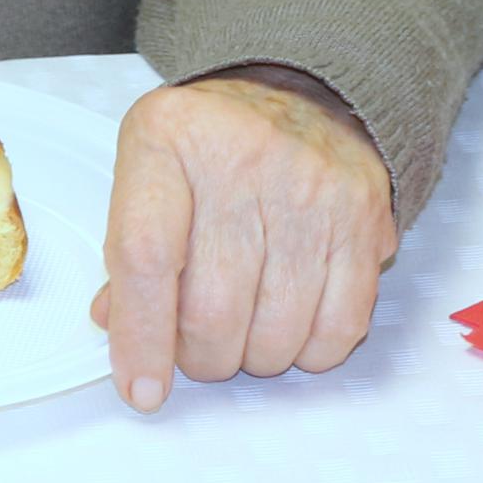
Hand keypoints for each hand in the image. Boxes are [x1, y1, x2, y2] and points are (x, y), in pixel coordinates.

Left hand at [89, 66, 394, 414]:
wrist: (305, 93)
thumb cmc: (214, 145)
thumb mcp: (149, 169)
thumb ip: (128, 248)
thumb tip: (118, 328)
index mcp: (168, 140)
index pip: (147, 256)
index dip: (142, 338)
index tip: (142, 389)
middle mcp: (242, 157)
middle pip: (213, 309)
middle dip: (200, 356)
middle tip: (199, 345)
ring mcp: (311, 187)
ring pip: (275, 331)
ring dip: (254, 356)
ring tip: (245, 328)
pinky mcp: (364, 217)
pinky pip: (338, 327)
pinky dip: (310, 351)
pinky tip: (293, 323)